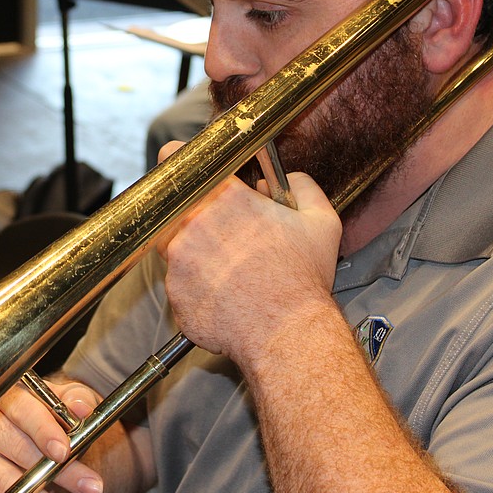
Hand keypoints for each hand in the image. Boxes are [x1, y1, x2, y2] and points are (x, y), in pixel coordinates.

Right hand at [0, 379, 104, 492]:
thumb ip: (75, 400)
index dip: (44, 429)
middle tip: (89, 487)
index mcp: (6, 396)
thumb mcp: (64, 402)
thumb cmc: (47, 417)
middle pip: (15, 446)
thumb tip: (83, 408)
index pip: (22, 408)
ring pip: (0, 479)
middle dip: (54, 472)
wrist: (34, 438)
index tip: (64, 451)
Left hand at [155, 141, 341, 366]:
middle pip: (174, 208)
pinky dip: (195, 286)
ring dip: (193, 251)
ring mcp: (177, 262)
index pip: (175, 158)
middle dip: (192, 216)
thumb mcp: (319, 221)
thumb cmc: (301, 279)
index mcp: (221, 198)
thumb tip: (280, 180)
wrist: (287, 333)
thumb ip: (301, 185)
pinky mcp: (174, 294)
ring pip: (173, 246)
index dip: (180, 163)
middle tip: (221, 233)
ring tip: (228, 267)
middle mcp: (190, 225)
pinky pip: (178, 283)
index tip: (187, 171)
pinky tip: (224, 293)